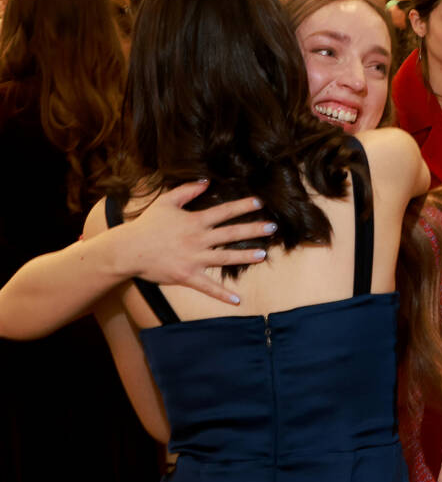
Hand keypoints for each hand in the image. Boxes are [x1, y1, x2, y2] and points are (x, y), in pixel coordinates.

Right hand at [121, 181, 273, 304]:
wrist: (128, 250)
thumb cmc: (147, 225)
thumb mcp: (166, 202)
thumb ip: (187, 191)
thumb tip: (206, 181)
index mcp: (194, 222)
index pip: (224, 212)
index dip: (243, 207)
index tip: (260, 202)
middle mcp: (198, 240)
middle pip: (231, 234)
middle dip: (253, 230)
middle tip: (273, 227)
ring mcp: (194, 259)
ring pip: (225, 258)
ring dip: (245, 257)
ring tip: (264, 255)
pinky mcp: (187, 276)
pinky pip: (208, 287)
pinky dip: (223, 295)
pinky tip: (238, 300)